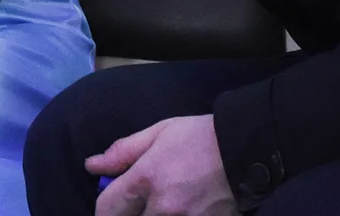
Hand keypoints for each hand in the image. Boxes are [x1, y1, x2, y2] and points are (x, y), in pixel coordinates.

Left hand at [89, 115, 236, 215]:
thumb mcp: (159, 132)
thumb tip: (92, 166)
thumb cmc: (200, 137)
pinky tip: (184, 207)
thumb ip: (123, 152)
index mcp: (146, 179)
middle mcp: (162, 208)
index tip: (111, 205)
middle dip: (128, 214)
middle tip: (138, 203)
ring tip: (164, 202)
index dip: (104, 209)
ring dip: (151, 215)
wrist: (247, 151)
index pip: (106, 209)